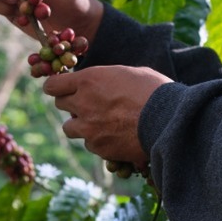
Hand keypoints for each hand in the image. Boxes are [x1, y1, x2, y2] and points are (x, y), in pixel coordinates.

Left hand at [43, 65, 172, 167]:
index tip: (61, 88)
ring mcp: (88, 128)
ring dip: (80, 125)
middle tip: (86, 104)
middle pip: (60, 104)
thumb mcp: (130, 73)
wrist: (168, 121)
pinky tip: (114, 136)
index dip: (56, 86)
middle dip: (71, 103)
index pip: (53, 84)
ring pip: (69, 128)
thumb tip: (102, 81)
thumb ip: (108, 78)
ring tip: (100, 122)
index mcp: (88, 80)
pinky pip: (88, 144)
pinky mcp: (98, 147)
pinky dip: (97, 141)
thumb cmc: (155, 91)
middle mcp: (82, 104)